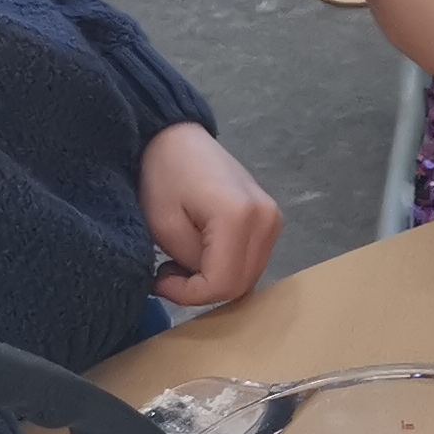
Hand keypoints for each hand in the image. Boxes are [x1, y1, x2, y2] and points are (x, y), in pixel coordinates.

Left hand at [140, 123, 279, 306]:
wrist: (179, 139)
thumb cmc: (164, 175)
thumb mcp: (163, 224)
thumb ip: (189, 261)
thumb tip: (203, 283)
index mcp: (240, 217)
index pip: (223, 283)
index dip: (189, 294)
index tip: (160, 280)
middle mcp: (267, 220)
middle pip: (241, 285)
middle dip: (202, 290)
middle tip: (169, 274)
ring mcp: (274, 220)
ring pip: (249, 277)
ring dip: (215, 281)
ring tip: (183, 262)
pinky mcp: (271, 220)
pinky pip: (251, 261)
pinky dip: (226, 268)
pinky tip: (202, 254)